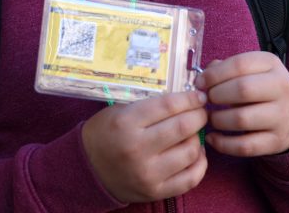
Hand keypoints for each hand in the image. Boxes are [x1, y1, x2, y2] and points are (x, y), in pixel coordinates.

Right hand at [82, 90, 208, 202]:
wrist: (87, 170)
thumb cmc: (104, 133)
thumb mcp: (118, 111)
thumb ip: (149, 106)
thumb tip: (183, 100)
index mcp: (126, 123)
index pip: (168, 106)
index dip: (189, 99)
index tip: (199, 96)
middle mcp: (138, 148)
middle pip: (183, 127)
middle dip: (199, 115)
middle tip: (201, 112)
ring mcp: (148, 173)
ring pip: (190, 152)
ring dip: (198, 138)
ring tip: (194, 133)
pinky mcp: (155, 192)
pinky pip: (190, 178)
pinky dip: (200, 164)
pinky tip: (196, 153)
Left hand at [194, 52, 288, 156]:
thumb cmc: (259, 87)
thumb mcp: (249, 69)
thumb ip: (224, 68)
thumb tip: (202, 79)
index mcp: (271, 64)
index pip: (239, 65)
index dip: (214, 74)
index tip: (199, 83)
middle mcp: (281, 88)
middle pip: (242, 90)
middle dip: (216, 95)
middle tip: (206, 100)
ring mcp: (281, 116)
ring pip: (242, 119)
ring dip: (217, 119)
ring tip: (211, 117)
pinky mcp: (276, 142)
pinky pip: (245, 146)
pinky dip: (223, 144)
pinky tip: (212, 138)